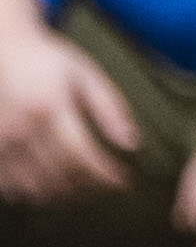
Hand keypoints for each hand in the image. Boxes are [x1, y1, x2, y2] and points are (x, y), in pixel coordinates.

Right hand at [0, 0, 138, 205]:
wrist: (3, 51)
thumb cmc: (49, 62)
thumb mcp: (86, 75)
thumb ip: (110, 109)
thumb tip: (132, 143)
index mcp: (49, 109)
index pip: (81, 157)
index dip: (105, 175)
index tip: (124, 181)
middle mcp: (21, 131)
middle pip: (58, 177)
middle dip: (88, 188)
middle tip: (107, 186)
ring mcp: (0, 144)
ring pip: (33, 188)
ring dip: (63, 195)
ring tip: (84, 188)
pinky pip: (9, 188)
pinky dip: (31, 193)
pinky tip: (50, 186)